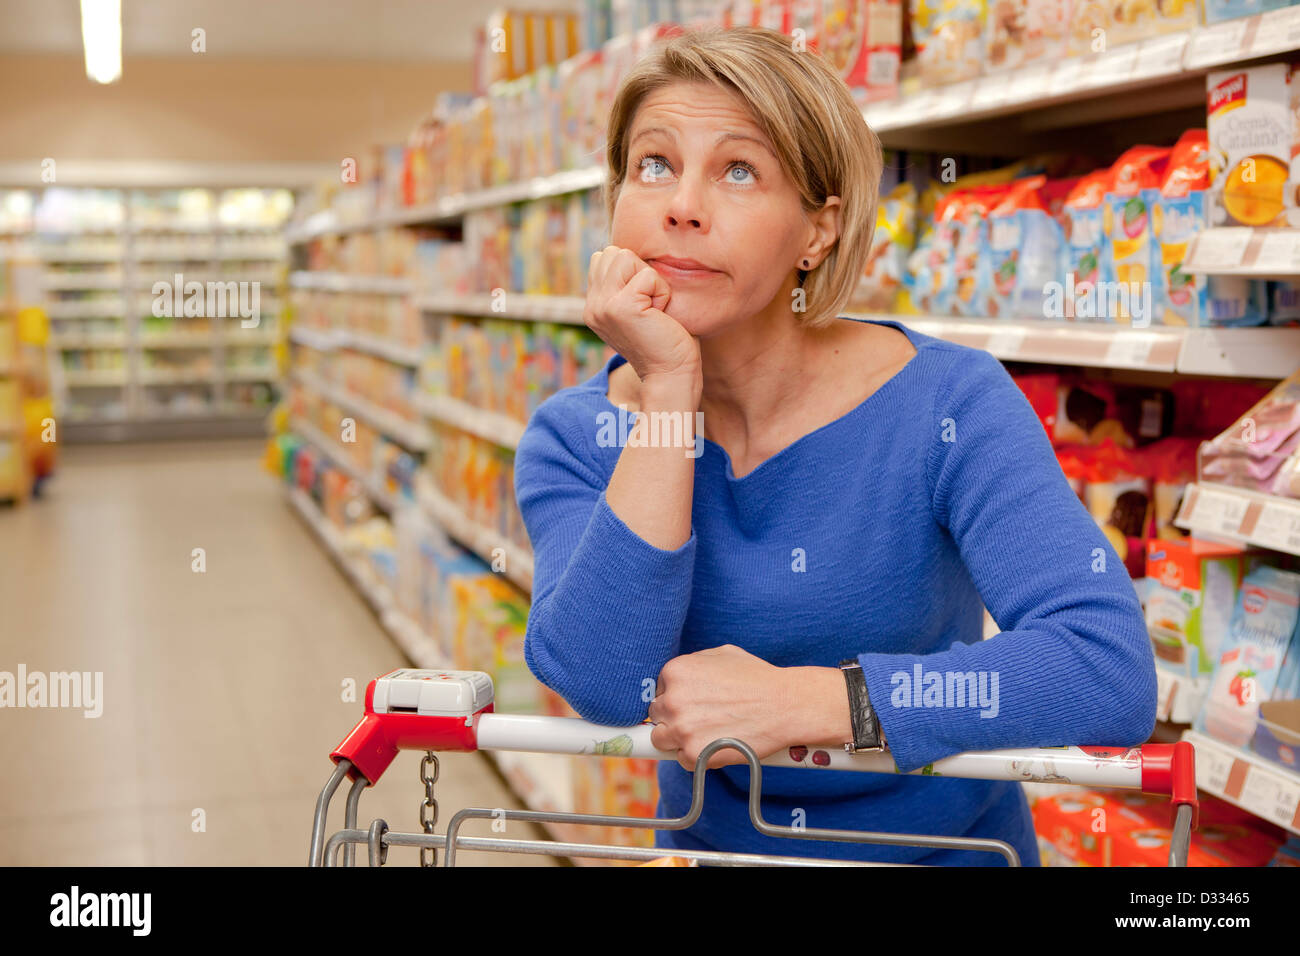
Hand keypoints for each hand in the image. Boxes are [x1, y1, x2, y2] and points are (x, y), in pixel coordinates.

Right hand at [584, 245, 700, 386]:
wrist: (672, 374)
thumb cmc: (665, 340)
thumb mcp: (636, 308)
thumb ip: (623, 284)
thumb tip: (625, 254)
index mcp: (593, 307)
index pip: (604, 257)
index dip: (632, 272)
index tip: (643, 304)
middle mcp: (591, 307)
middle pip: (613, 252)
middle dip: (639, 271)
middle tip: (650, 306)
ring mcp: (602, 306)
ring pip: (626, 257)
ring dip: (650, 280)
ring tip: (654, 309)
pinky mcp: (620, 307)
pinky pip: (648, 275)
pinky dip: (662, 292)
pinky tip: (660, 315)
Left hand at [647, 646, 848, 770]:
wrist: (784, 705)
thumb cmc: (757, 678)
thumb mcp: (721, 655)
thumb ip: (694, 664)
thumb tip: (679, 679)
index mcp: (675, 671)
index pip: (659, 691)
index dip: (674, 699)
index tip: (690, 705)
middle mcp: (672, 699)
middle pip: (656, 716)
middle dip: (673, 718)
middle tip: (698, 721)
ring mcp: (681, 729)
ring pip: (661, 740)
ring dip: (678, 740)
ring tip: (704, 736)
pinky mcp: (692, 754)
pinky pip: (682, 760)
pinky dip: (697, 757)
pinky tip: (717, 746)